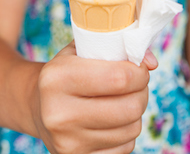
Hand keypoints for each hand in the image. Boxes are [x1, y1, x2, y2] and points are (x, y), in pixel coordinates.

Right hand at [32, 41, 157, 153]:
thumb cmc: (67, 72)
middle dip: (142, 92)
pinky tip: (112, 121)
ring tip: (122, 101)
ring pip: (132, 129)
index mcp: (57, 78)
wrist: (37, 106)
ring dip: (135, 113)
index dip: (140, 72)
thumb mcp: (82, 50)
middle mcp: (58, 113)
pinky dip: (126, 133)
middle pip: (130, 107)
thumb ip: (117, 47)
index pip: (120, 78)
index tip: (139, 68)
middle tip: (136, 85)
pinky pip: (125, 148)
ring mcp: (67, 141)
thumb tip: (152, 62)